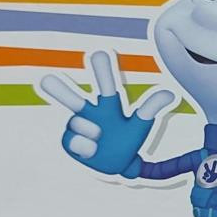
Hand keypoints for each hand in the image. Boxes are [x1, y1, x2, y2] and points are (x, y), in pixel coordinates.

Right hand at [39, 51, 174, 175]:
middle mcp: (89, 113)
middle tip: (46, 79)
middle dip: (60, 89)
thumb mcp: (140, 124)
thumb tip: (169, 92)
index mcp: (107, 104)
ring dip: (82, 127)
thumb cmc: (128, 138)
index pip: (104, 84)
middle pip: (73, 98)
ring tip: (98, 132)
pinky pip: (74, 141)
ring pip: (72, 121)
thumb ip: (152, 107)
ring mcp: (78, 128)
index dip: (101, 70)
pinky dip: (86, 145)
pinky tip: (94, 148)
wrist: (119, 164)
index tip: (98, 53)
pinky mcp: (70, 143)